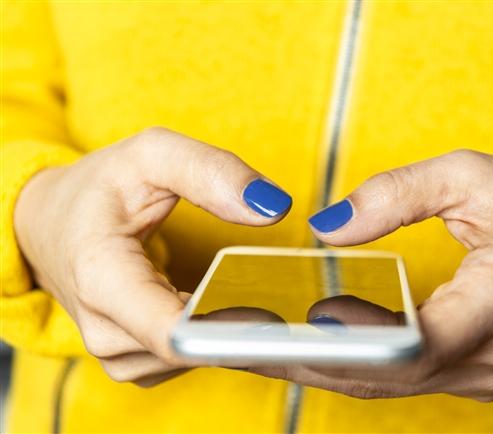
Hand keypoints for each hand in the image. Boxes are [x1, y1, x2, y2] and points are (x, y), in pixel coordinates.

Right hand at [14, 127, 291, 386]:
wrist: (52, 224)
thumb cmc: (99, 188)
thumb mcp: (151, 156)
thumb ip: (211, 171)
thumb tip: (272, 206)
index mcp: (102, 277)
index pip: (173, 332)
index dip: (231, 330)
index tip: (280, 315)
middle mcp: (106, 330)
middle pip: (196, 349)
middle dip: (244, 324)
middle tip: (280, 291)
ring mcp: (118, 354)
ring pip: (199, 359)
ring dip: (230, 330)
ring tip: (245, 288)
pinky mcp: (135, 362)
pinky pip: (190, 360)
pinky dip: (212, 336)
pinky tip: (221, 304)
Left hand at [251, 150, 492, 400]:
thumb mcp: (472, 174)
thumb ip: (397, 194)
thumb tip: (326, 227)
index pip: (415, 340)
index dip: (348, 340)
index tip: (284, 329)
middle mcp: (491, 354)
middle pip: (385, 373)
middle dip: (306, 359)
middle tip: (234, 341)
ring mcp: (482, 372)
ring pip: (386, 384)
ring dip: (319, 367)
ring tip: (251, 346)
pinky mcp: (470, 371)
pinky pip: (399, 377)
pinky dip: (350, 365)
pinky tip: (303, 347)